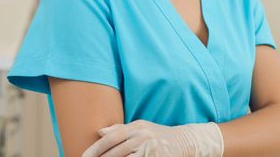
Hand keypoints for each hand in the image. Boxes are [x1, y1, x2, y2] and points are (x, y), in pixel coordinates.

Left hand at [81, 120, 222, 156]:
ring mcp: (150, 148)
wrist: (184, 141)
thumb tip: (99, 132)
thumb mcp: (141, 128)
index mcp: (136, 127)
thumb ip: (120, 129)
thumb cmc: (158, 135)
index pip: (110, 138)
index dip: (95, 149)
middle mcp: (142, 136)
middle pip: (115, 152)